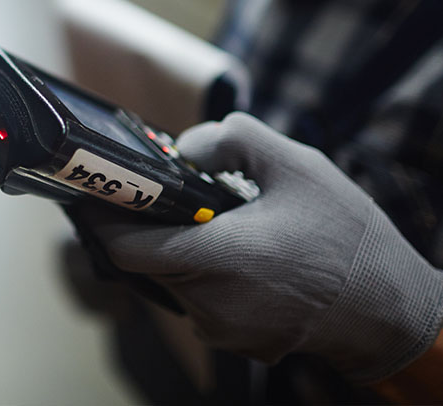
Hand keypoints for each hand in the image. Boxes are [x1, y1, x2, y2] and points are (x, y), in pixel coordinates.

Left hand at [70, 112, 442, 383]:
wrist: (392, 308)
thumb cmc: (348, 239)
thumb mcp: (296, 166)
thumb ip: (232, 140)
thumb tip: (185, 147)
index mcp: (216, 259)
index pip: (126, 249)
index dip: (102, 221)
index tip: (90, 196)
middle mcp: (209, 303)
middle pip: (147, 261)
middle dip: (148, 226)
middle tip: (163, 195)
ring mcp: (222, 329)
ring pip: (173, 280)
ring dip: (180, 250)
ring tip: (216, 222)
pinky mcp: (237, 343)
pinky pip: (199, 300)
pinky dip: (204, 274)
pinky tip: (238, 253)